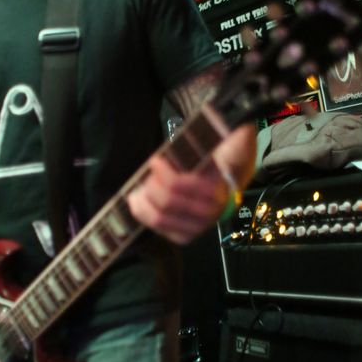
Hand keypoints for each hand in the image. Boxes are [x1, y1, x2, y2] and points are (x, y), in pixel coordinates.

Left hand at [127, 123, 254, 244]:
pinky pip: (158, 228)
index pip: (178, 185)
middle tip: (148, 174)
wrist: (222, 188)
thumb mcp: (208, 149)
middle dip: (151, 185)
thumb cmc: (207, 164)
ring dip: (143, 201)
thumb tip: (203, 124)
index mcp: (215, 189)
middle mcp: (209, 213)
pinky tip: (138, 201)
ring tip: (138, 188)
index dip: (162, 172)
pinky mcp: (185, 237)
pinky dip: (144, 213)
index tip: (154, 160)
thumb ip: (203, 139)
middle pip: (166, 202)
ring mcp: (198, 228)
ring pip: (159, 217)